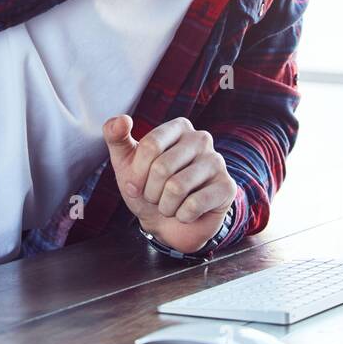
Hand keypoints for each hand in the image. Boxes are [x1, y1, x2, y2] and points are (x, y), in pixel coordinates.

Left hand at [102, 115, 236, 254]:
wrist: (168, 223)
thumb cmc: (148, 187)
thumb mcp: (125, 162)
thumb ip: (116, 136)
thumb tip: (121, 119)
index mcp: (179, 127)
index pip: (150, 145)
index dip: (137, 173)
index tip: (136, 184)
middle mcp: (201, 139)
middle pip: (162, 167)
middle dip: (150, 191)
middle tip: (156, 196)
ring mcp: (217, 162)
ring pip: (177, 187)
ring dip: (165, 206)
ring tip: (169, 204)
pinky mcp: (226, 187)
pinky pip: (194, 205)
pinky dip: (182, 215)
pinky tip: (186, 213)